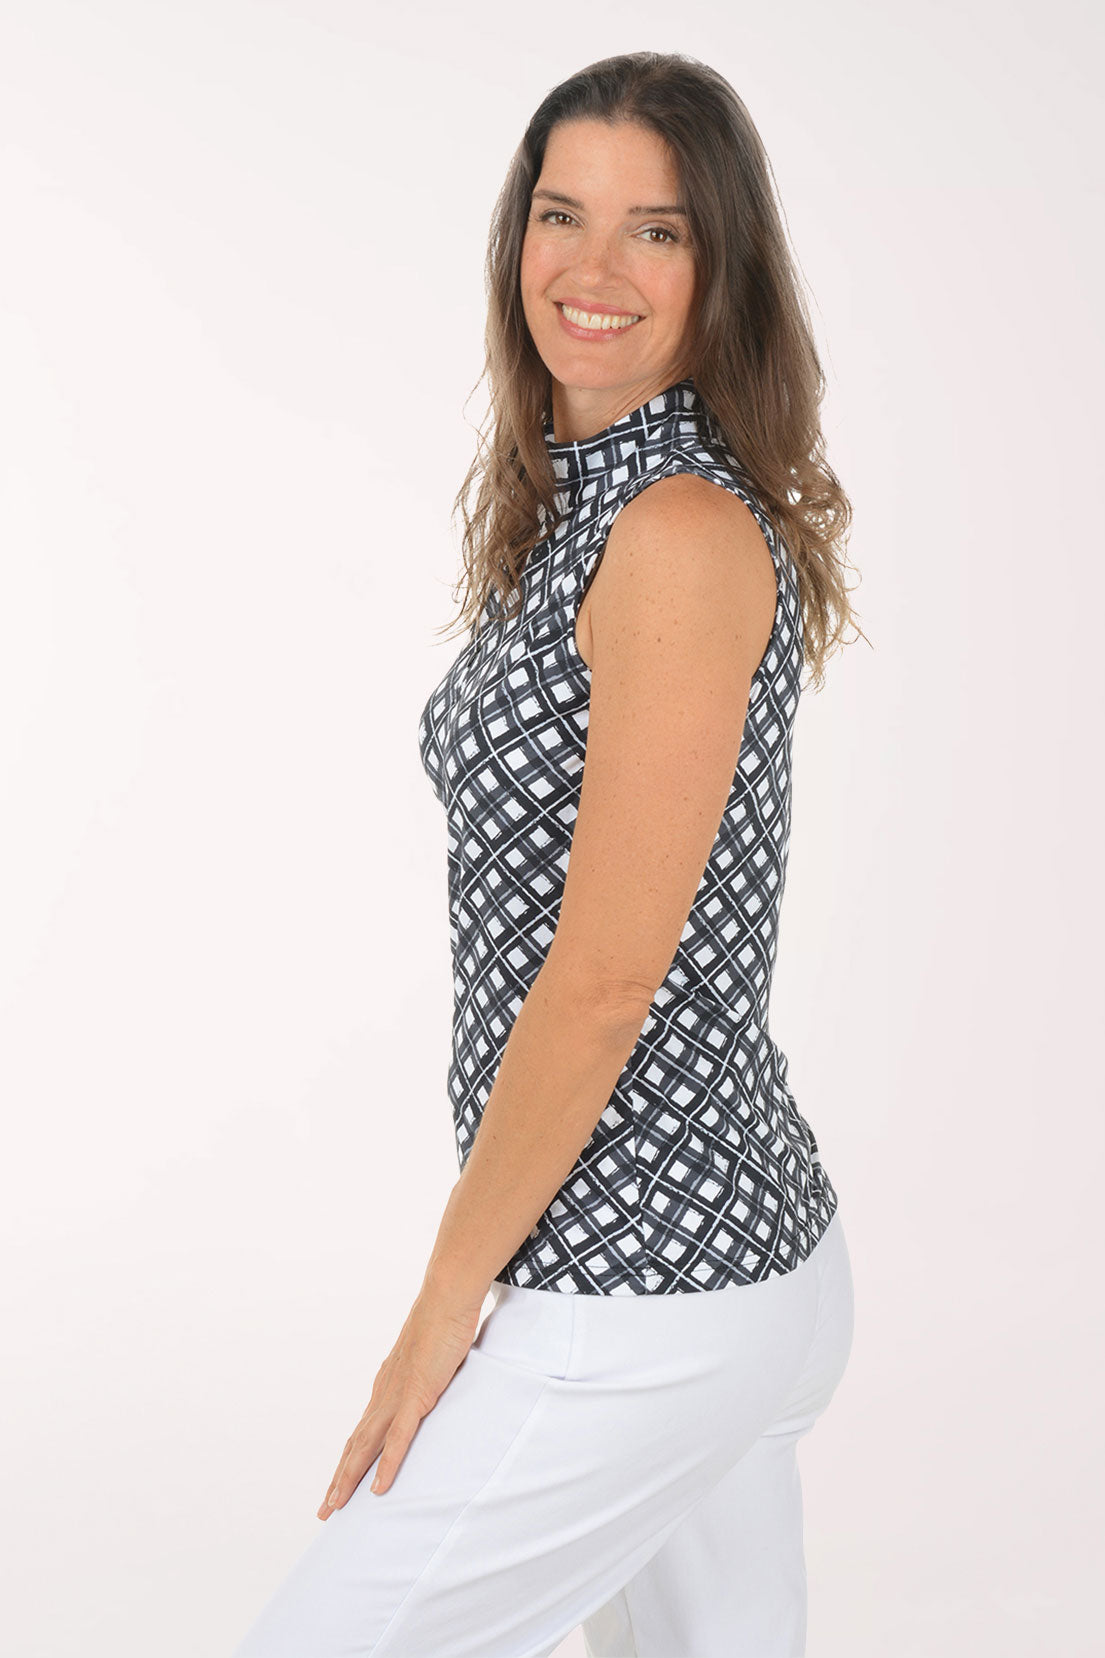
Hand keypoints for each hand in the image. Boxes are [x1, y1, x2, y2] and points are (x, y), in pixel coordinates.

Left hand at [317, 1284, 485, 1518]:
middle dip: (339, 1479)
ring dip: (349, 1478)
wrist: (446, 1297)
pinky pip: (398, 1438)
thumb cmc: (443, 1322)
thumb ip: (427, 1377)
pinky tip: (377, 1489)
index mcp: (386, 1385)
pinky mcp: (416, 1395)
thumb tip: (434, 1385)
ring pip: (366, 1446)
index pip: (362, 1430)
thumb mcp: (431, 1358)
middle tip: (324, 1511)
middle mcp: (384, 1393)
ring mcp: (397, 1395)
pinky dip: (387, 1465)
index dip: (348, 1459)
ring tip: (337, 1507)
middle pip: (355, 1444)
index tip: (338, 1484)